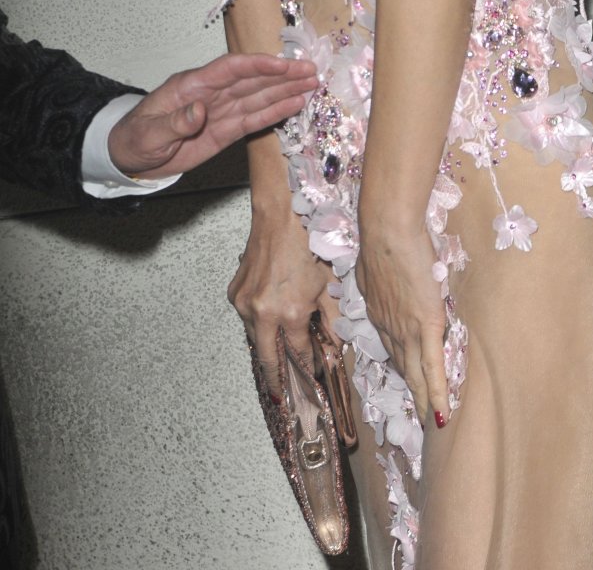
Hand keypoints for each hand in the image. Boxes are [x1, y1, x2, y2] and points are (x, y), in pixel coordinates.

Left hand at [108, 53, 316, 178]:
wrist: (130, 157)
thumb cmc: (134, 139)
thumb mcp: (149, 134)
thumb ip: (175, 124)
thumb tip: (199, 112)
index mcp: (191, 85)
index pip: (229, 69)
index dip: (257, 65)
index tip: (282, 64)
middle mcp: (211, 94)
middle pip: (252, 79)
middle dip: (282, 74)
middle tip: (311, 70)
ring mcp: (220, 111)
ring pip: (258, 96)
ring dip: (285, 90)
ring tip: (312, 83)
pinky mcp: (225, 130)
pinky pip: (254, 118)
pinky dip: (275, 111)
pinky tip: (295, 104)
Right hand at [228, 201, 335, 395]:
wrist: (281, 216)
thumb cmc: (308, 242)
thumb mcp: (330, 284)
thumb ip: (334, 318)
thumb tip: (337, 343)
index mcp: (289, 313)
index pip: (299, 355)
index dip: (308, 368)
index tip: (313, 377)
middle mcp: (263, 313)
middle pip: (268, 359)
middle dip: (277, 379)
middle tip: (283, 396)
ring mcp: (245, 304)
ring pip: (255, 339)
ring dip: (267, 349)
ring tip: (278, 360)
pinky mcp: (235, 294)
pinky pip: (247, 319)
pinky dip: (258, 325)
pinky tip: (270, 324)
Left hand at [356, 215, 448, 426]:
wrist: (388, 229)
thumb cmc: (385, 237)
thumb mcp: (374, 265)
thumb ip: (381, 279)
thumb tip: (384, 279)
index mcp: (379, 313)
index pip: (392, 347)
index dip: (401, 366)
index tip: (407, 380)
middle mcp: (390, 328)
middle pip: (403, 368)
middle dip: (412, 394)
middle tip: (419, 416)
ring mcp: (408, 330)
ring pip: (417, 375)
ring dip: (424, 402)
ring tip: (431, 424)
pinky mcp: (426, 327)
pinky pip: (433, 368)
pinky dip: (438, 394)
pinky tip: (443, 414)